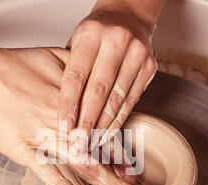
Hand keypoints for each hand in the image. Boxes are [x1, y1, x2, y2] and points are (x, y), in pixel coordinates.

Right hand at [0, 45, 143, 184]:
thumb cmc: (14, 66)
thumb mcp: (54, 57)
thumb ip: (79, 69)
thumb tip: (95, 72)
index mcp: (75, 104)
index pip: (106, 132)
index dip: (122, 153)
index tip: (133, 170)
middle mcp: (65, 122)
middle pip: (100, 154)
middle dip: (121, 178)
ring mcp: (44, 135)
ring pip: (81, 162)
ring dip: (106, 182)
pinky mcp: (21, 147)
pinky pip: (43, 167)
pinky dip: (58, 181)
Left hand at [58, 0, 161, 148]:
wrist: (128, 16)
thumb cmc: (97, 33)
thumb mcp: (76, 42)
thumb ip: (68, 70)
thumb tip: (58, 111)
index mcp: (91, 35)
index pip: (76, 77)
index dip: (69, 105)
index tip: (64, 127)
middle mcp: (116, 42)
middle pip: (98, 91)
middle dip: (87, 122)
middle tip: (78, 145)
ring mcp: (136, 55)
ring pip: (117, 99)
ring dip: (103, 126)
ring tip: (91, 144)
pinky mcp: (149, 67)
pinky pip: (132, 100)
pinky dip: (118, 120)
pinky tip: (108, 133)